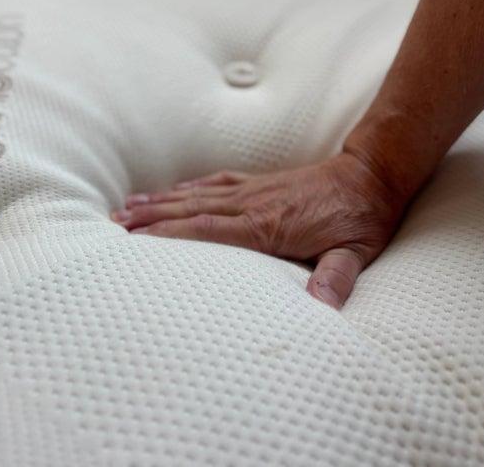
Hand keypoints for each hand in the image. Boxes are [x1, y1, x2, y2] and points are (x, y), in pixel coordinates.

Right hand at [111, 151, 407, 308]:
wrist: (371, 175)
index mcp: (267, 224)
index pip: (208, 229)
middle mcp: (252, 204)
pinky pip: (213, 184)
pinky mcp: (257, 183)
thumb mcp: (356, 252)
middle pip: (189, 211)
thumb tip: (321, 309)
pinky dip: (186, 188)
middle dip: (149, 218)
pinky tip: (169, 193)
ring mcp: (252, 190)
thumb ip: (336, 278)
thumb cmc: (361, 218)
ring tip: (124, 208)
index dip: (169, 233)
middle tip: (112, 225)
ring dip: (158, 202)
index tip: (136, 238)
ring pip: (195, 196)